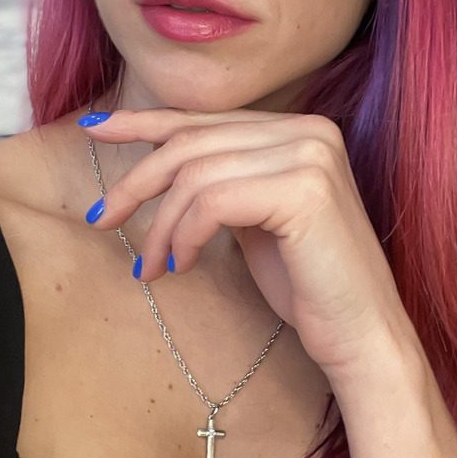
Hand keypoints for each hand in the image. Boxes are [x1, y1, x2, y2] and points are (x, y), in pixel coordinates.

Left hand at [78, 107, 408, 382]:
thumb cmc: (305, 284)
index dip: (144, 121)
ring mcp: (311, 154)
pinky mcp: (305, 189)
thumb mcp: (252, 217)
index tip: (94, 127)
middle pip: (193, 142)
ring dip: (161, 224)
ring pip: (196, 174)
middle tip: (99, 218)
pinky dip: (185, 234)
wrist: (362, 338)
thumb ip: (220, 179)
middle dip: (137, 181)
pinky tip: (183, 265)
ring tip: (152, 266)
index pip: (206, 119)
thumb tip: (154, 159)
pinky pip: (213, 201)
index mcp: (299, 128)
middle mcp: (309, 130)